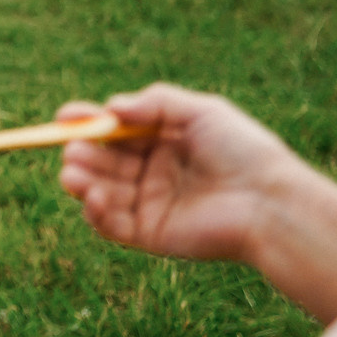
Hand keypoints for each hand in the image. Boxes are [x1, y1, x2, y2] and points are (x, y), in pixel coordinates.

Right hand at [55, 84, 305, 266]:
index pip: (112, 131)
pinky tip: (95, 198)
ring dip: (80, 182)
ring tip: (73, 175)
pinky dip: (95, 212)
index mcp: (161, 141)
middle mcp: (150, 172)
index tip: (64, 117)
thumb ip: (155, 102)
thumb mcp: (202, 111)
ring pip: (98, 191)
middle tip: (73, 151)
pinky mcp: (150, 234)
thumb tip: (110, 108)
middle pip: (100, 161)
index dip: (85, 122)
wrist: (272, 203)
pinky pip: (110, 225)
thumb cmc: (244, 152)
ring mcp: (148, 204)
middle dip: (81, 154)